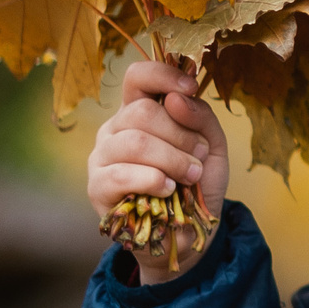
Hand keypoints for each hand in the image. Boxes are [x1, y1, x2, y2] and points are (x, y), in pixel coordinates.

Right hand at [86, 58, 229, 277]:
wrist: (188, 232)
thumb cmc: (195, 183)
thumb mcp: (211, 146)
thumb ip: (201, 117)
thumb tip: (177, 99)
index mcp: (139, 111)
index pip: (138, 77)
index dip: (163, 75)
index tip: (189, 89)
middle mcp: (115, 129)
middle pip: (142, 112)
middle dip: (179, 134)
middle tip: (199, 155)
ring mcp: (101, 157)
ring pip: (134, 142)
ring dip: (172, 159)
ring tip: (190, 176)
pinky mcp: (97, 188)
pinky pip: (120, 175)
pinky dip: (152, 180)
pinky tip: (168, 189)